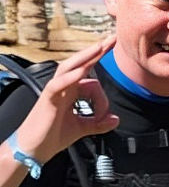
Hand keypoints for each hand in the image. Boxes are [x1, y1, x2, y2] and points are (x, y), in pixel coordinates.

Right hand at [19, 35, 119, 160]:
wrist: (34, 148)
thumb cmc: (53, 135)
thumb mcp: (83, 129)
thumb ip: (99, 124)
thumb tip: (116, 119)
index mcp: (71, 91)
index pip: (89, 73)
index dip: (100, 62)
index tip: (114, 48)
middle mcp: (63, 87)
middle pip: (80, 63)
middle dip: (96, 51)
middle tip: (111, 38)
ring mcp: (55, 91)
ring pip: (69, 68)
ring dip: (85, 57)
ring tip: (100, 47)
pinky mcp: (48, 99)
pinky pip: (58, 84)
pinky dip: (70, 78)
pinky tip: (82, 72)